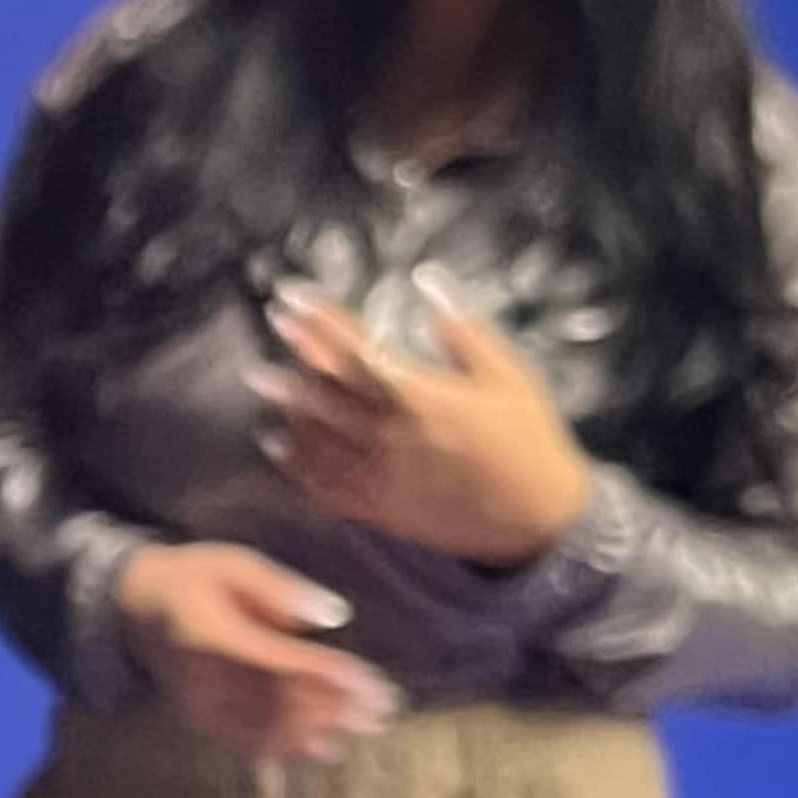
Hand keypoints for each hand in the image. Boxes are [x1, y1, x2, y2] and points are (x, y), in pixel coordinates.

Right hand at [113, 540, 403, 759]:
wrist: (135, 609)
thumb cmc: (192, 578)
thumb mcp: (233, 563)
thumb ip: (279, 588)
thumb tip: (335, 615)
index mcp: (213, 637)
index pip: (282, 663)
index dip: (331, 677)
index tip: (374, 685)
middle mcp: (205, 681)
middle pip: (280, 704)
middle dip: (336, 709)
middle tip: (383, 711)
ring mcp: (201, 707)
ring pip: (267, 730)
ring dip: (319, 732)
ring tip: (365, 728)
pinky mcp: (201, 721)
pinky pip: (247, 743)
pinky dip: (288, 748)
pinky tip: (323, 749)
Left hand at [254, 271, 595, 565]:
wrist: (537, 518)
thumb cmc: (527, 438)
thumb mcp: (505, 373)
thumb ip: (461, 328)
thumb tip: (427, 279)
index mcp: (421, 396)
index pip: (358, 350)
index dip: (322, 321)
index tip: (293, 297)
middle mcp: (390, 436)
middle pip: (329, 391)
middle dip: (296, 356)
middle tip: (268, 329)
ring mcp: (380, 476)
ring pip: (319, 438)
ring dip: (288, 407)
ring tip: (260, 382)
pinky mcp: (379, 508)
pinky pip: (326, 485)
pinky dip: (297, 464)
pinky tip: (275, 444)